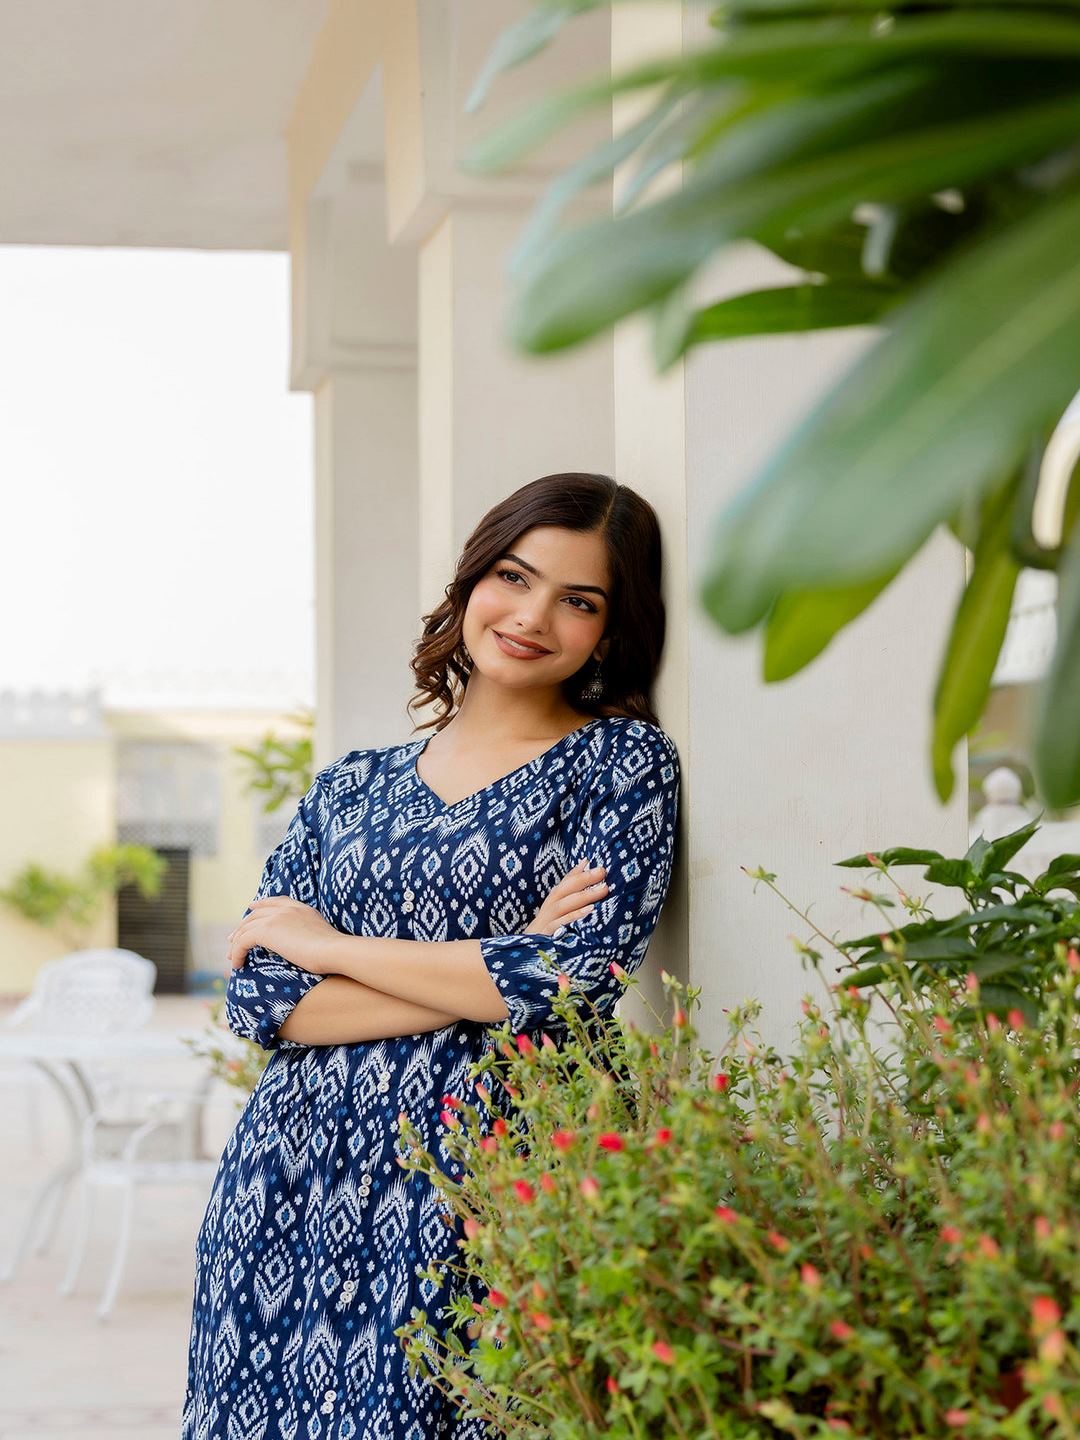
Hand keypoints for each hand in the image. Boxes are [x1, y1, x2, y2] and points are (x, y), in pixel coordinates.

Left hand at [226, 896, 340, 975]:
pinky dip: (237, 953)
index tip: (251, 908)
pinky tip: (237, 964)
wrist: (333, 950)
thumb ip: (309, 932)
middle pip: (255, 914)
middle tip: (233, 939)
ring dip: (236, 943)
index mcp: (300, 908)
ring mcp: (276, 917)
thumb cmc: (333, 951)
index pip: (275, 901)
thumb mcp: (321, 935)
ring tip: (232, 957)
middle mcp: (286, 909)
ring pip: (246, 928)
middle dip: (242, 926)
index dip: (260, 905)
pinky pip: (243, 941)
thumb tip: (305, 944)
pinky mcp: (267, 930)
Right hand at [526, 861, 608, 935]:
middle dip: (584, 880)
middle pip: (563, 891)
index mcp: (549, 907)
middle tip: (603, 871)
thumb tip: (584, 869)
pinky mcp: (544, 938)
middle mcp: (546, 912)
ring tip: (603, 889)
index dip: (576, 873)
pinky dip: (574, 917)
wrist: (519, 961)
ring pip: (563, 905)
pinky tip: (590, 912)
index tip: (592, 863)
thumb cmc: (544, 938)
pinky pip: (560, 925)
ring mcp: (544, 924)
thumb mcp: (555, 918)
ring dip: (583, 896)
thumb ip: (569, 897)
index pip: (563, 885)